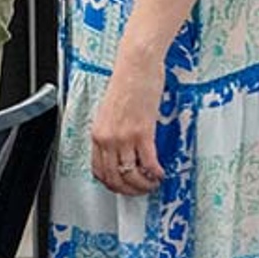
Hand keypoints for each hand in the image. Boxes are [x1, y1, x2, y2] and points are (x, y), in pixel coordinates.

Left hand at [90, 51, 164, 195]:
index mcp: (97, 132)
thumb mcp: (110, 113)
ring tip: (152, 182)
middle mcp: (107, 137)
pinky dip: (156, 174)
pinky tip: (161, 173)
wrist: (135, 66)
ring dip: (144, 185)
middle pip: (113, 177)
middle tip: (141, 190)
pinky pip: (148, 164)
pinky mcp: (142, 133)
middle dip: (129, 191)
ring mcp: (124, 136)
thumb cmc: (125, 84)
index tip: (123, 187)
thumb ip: (112, 133)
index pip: (98, 170)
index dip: (112, 184)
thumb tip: (119, 154)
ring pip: (130, 176)